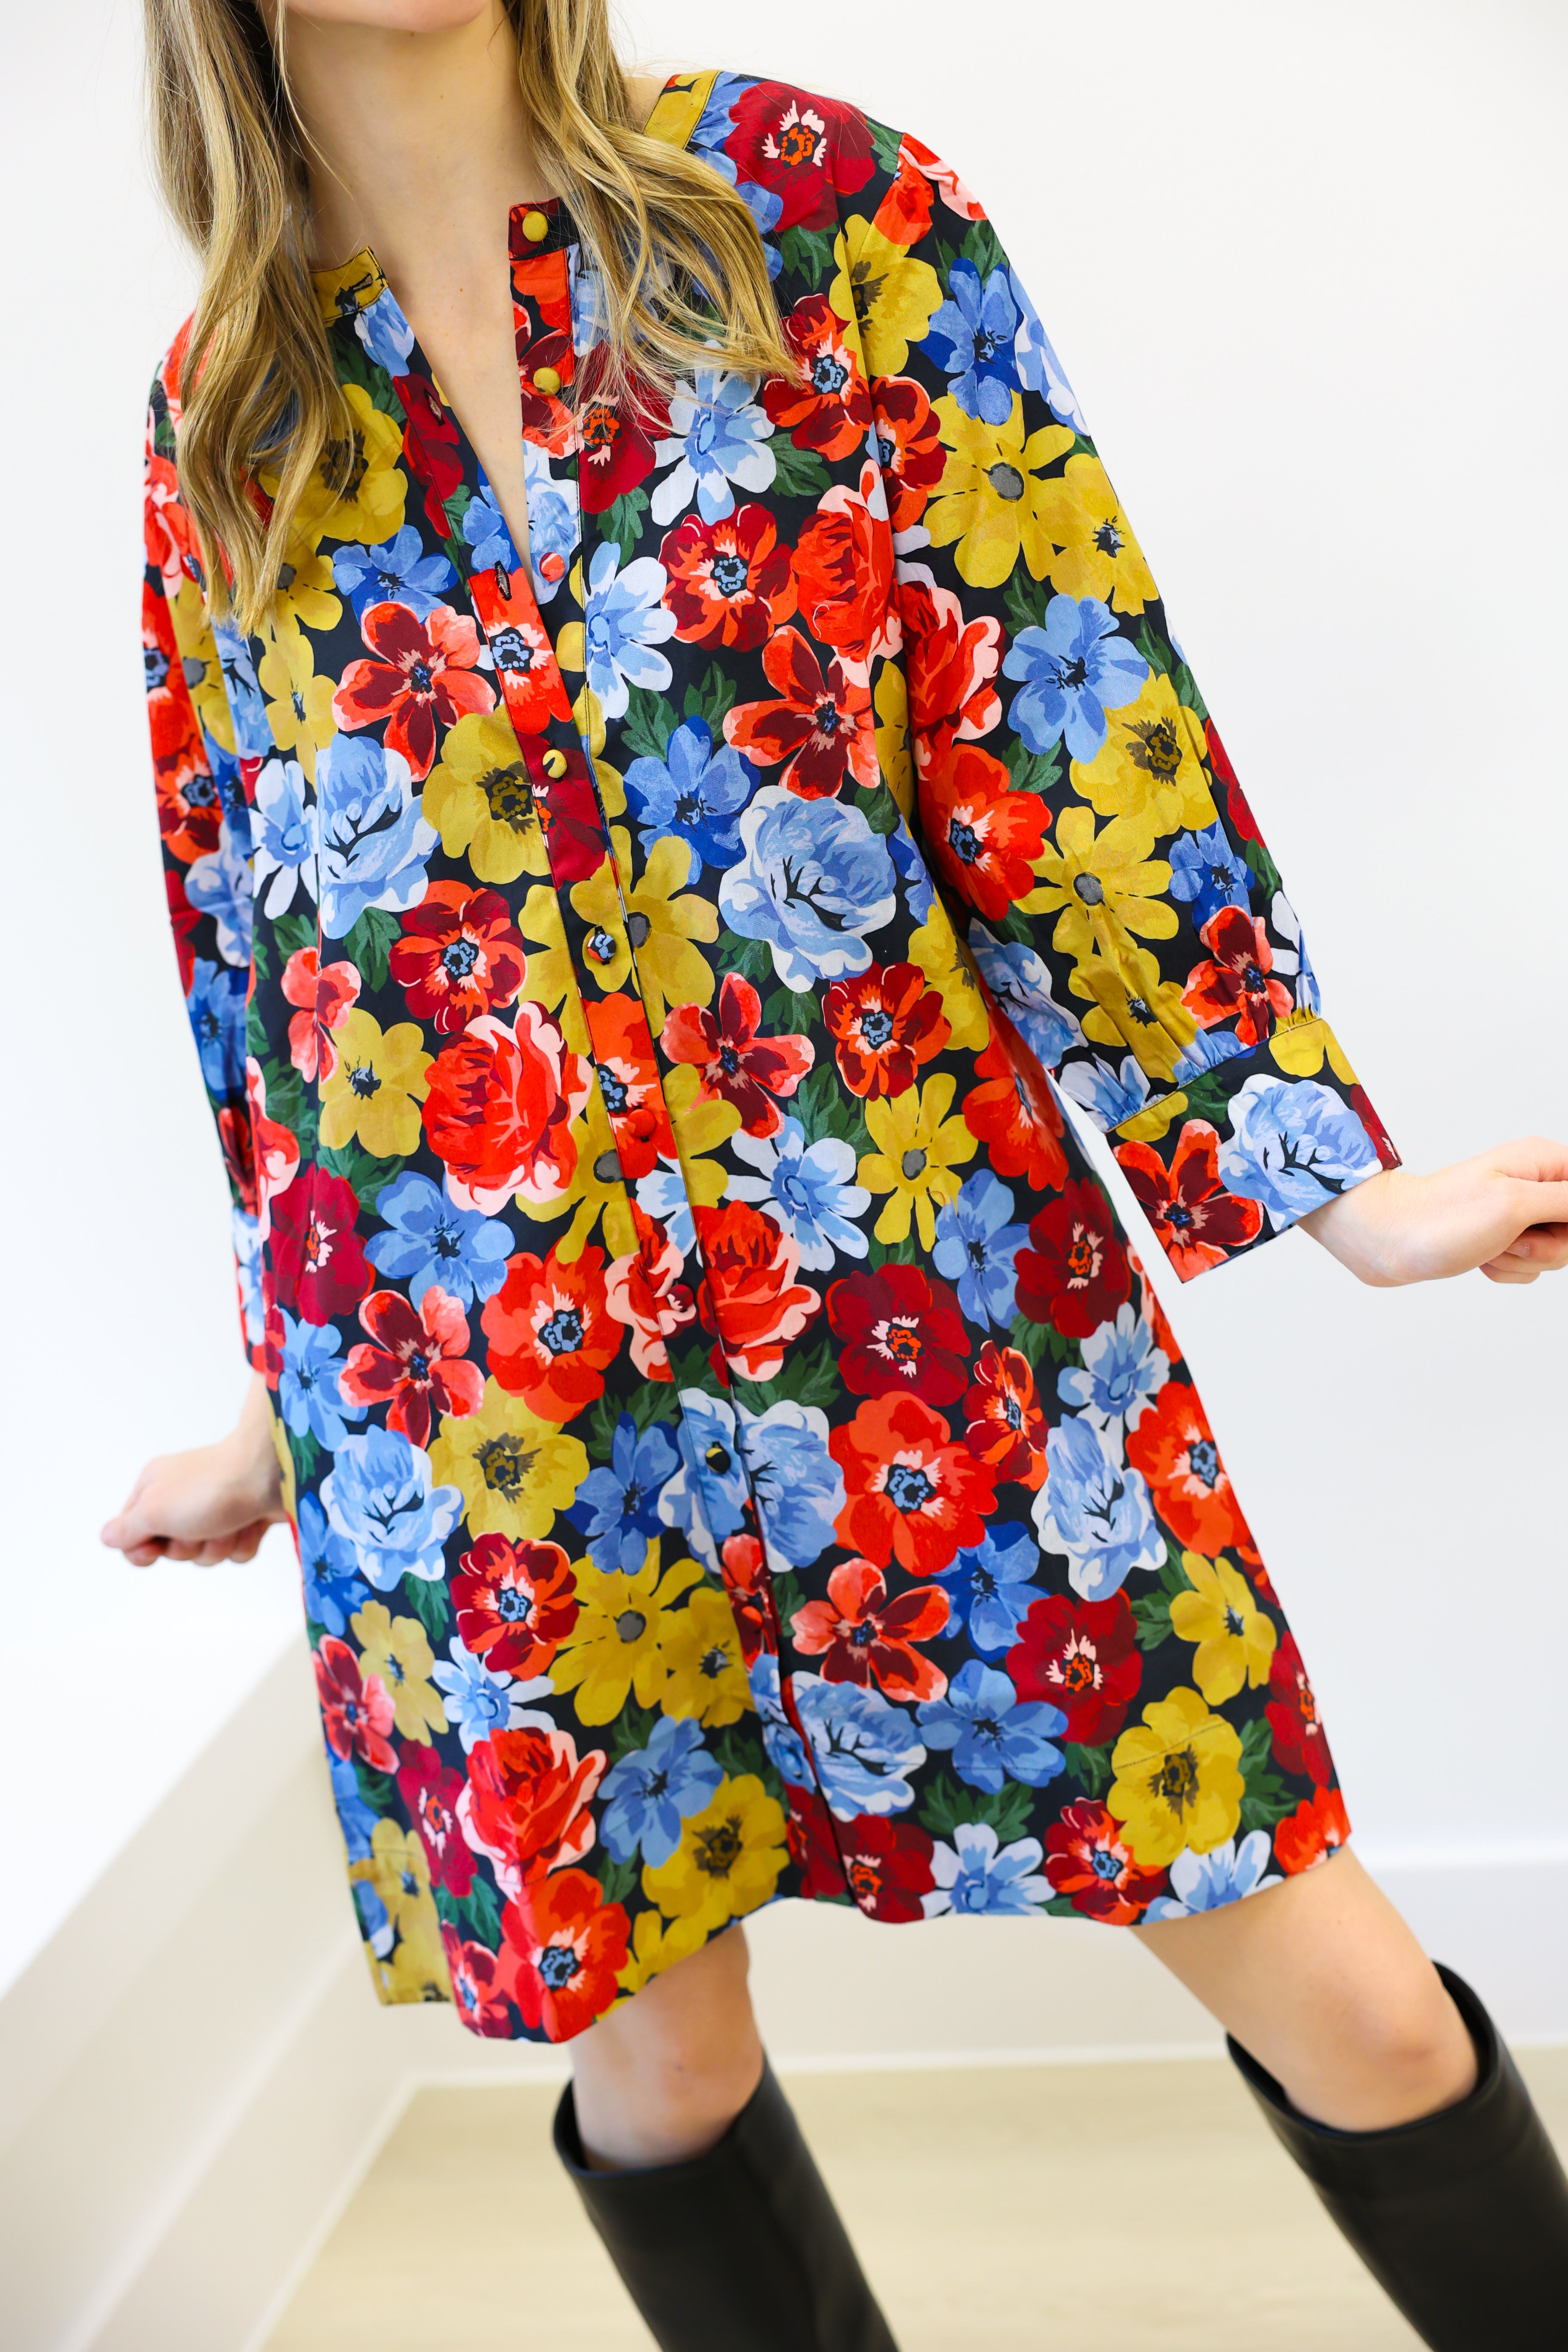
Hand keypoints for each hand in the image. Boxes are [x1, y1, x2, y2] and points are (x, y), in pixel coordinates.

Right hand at [100, 1374, 286, 1566]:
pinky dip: (244, 1542)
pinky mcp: (248, 1517)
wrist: (274, 1472)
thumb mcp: (153, 1509)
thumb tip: (108, 1537)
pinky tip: (251, 1523)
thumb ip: (126, 1529)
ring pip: (207, 1553)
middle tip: (200, 1525)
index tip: (156, 1545)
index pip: (132, 1535)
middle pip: (172, 1549)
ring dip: (219, 1545)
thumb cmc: (210, 1487)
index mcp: (155, 1487)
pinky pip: (237, 1551)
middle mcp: (184, 1496)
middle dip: (188, 1546)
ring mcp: (217, 1508)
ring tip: (230, 1521)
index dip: (143, 1549)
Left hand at [1300, 1137, 1567, 1286]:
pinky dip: (1504, 1270)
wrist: (1387, 1241)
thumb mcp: (1516, 1204)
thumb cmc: (1441, 1218)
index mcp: (1542, 1162)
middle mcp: (1534, 1184)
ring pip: (1554, 1253)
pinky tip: (1479, 1258)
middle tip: (1509, 1238)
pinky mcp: (1502, 1239)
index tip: (1541, 1226)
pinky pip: (1528, 1266)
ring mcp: (1518, 1213)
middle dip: (1546, 1247)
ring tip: (1487, 1246)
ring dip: (1520, 1260)